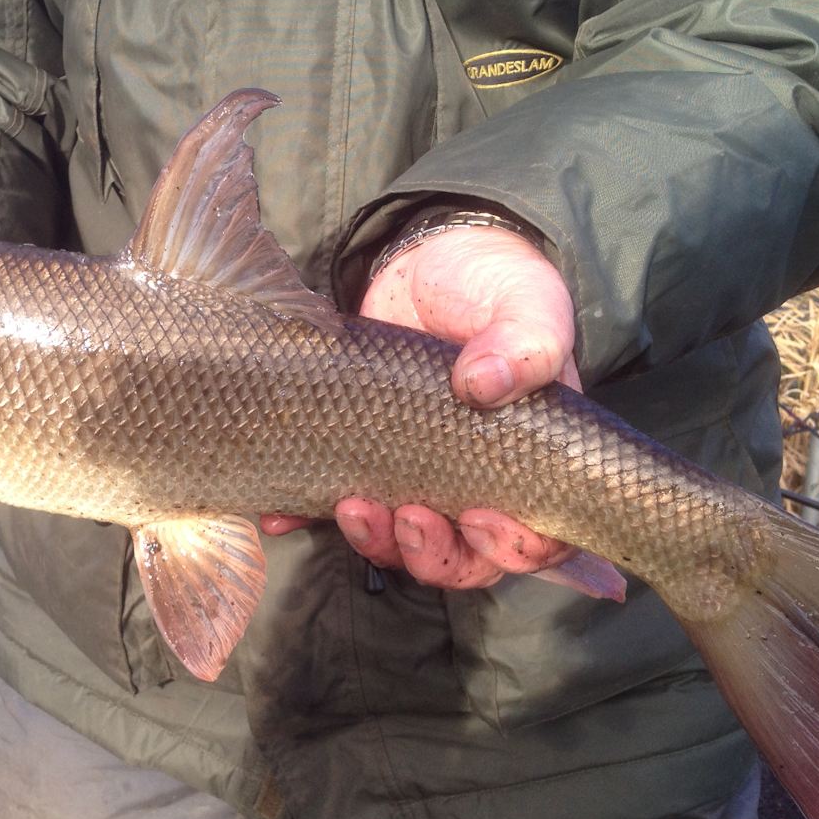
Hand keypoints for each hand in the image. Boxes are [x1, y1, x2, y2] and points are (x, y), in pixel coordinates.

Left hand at [260, 222, 581, 589]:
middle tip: (409, 518)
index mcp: (528, 459)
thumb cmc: (494, 287)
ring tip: (353, 507)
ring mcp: (410, 473)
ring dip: (376, 541)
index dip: (512, 546)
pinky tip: (282, 513)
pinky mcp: (356, 454)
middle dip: (433, 555)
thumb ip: (526, 343)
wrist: (430, 261)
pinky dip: (306, 516)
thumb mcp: (526, 303)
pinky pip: (330, 505)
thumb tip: (484, 384)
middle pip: (462, 558)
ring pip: (398, 542)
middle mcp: (470, 480)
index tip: (480, 518)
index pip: (537, 535)